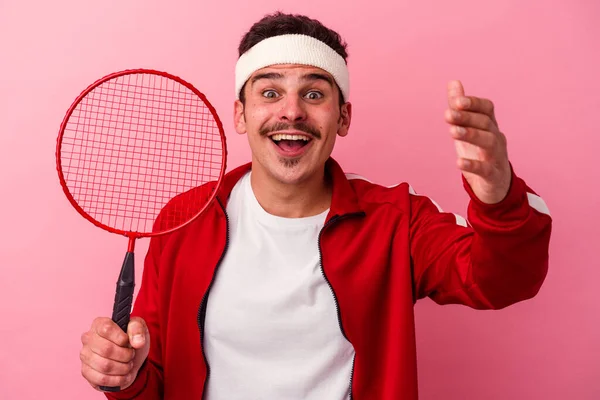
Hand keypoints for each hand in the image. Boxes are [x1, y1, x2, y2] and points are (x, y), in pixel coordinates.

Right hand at [80, 316, 149, 390]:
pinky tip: (124, 376)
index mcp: (99, 324)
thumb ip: (138, 329)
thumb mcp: (139, 328)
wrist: (130, 359)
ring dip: (123, 368)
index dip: (121, 338)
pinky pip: (101, 379)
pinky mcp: (86, 372)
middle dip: (125, 355)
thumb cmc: (131, 340)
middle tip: (131, 355)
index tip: (128, 342)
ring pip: (104, 366)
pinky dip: (117, 379)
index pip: (106, 329)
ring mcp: (85, 356)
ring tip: (128, 365)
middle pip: (106, 349)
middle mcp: (88, 338)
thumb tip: (137, 342)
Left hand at [444, 80, 511, 203]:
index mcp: (490, 125)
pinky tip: (458, 162)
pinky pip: (485, 169)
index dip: (473, 103)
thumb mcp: (468, 129)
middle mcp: (496, 138)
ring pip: (488, 142)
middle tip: (447, 115)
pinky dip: (472, 165)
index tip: (457, 101)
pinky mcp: (493, 175)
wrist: (495, 186)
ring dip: (471, 135)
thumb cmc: (479, 153)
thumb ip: (460, 107)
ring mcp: (497, 156)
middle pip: (485, 123)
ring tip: (452, 132)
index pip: (487, 108)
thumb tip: (453, 82)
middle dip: (467, 117)